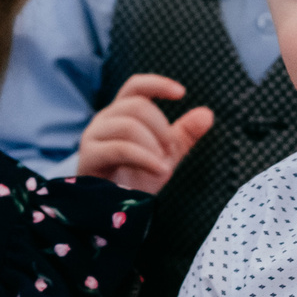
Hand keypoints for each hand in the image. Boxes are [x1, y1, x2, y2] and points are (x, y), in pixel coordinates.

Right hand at [75, 74, 215, 193]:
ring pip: (129, 125)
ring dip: (154, 146)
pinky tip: (159, 171)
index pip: (136, 87)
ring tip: (163, 167)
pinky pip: (121, 149)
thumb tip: (207, 114)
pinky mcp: (89, 157)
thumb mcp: (164, 156)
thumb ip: (184, 135)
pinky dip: (146, 159)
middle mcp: (104, 120)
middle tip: (170, 153)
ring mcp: (93, 137)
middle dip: (162, 128)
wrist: (111, 212)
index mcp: (121, 114)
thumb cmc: (133, 180)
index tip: (182, 93)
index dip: (157, 84)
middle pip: (137, 106)